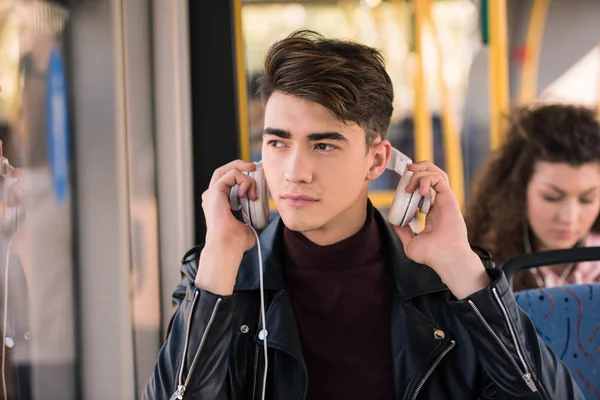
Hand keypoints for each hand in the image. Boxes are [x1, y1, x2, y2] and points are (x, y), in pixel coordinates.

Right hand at [195, 160, 258, 294]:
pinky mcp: (215, 191)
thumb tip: (264, 219)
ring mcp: (212, 193)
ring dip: (246, 177)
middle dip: (241, 166)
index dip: (242, 177)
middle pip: (224, 170)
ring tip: (252, 194)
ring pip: (228, 170)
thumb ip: (254, 219)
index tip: (256, 180)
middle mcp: (213, 196)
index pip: (229, 181)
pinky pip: (231, 174)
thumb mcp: (250, 227)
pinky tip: (247, 195)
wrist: (229, 247)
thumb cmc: (237, 242)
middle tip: (254, 168)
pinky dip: (243, 181)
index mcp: (219, 203)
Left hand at [392, 161, 489, 298]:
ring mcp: (445, 200)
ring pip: (437, 174)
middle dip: (419, 169)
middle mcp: (440, 203)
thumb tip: (395, 222)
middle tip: (406, 172)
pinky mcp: (449, 199)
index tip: (402, 185)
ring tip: (410, 182)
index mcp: (433, 211)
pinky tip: (419, 190)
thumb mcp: (410, 243)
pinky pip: (439, 179)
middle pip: (433, 176)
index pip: (425, 189)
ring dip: (422, 172)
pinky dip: (427, 179)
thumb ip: (403, 231)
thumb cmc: (432, 255)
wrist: (444, 258)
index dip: (414, 182)